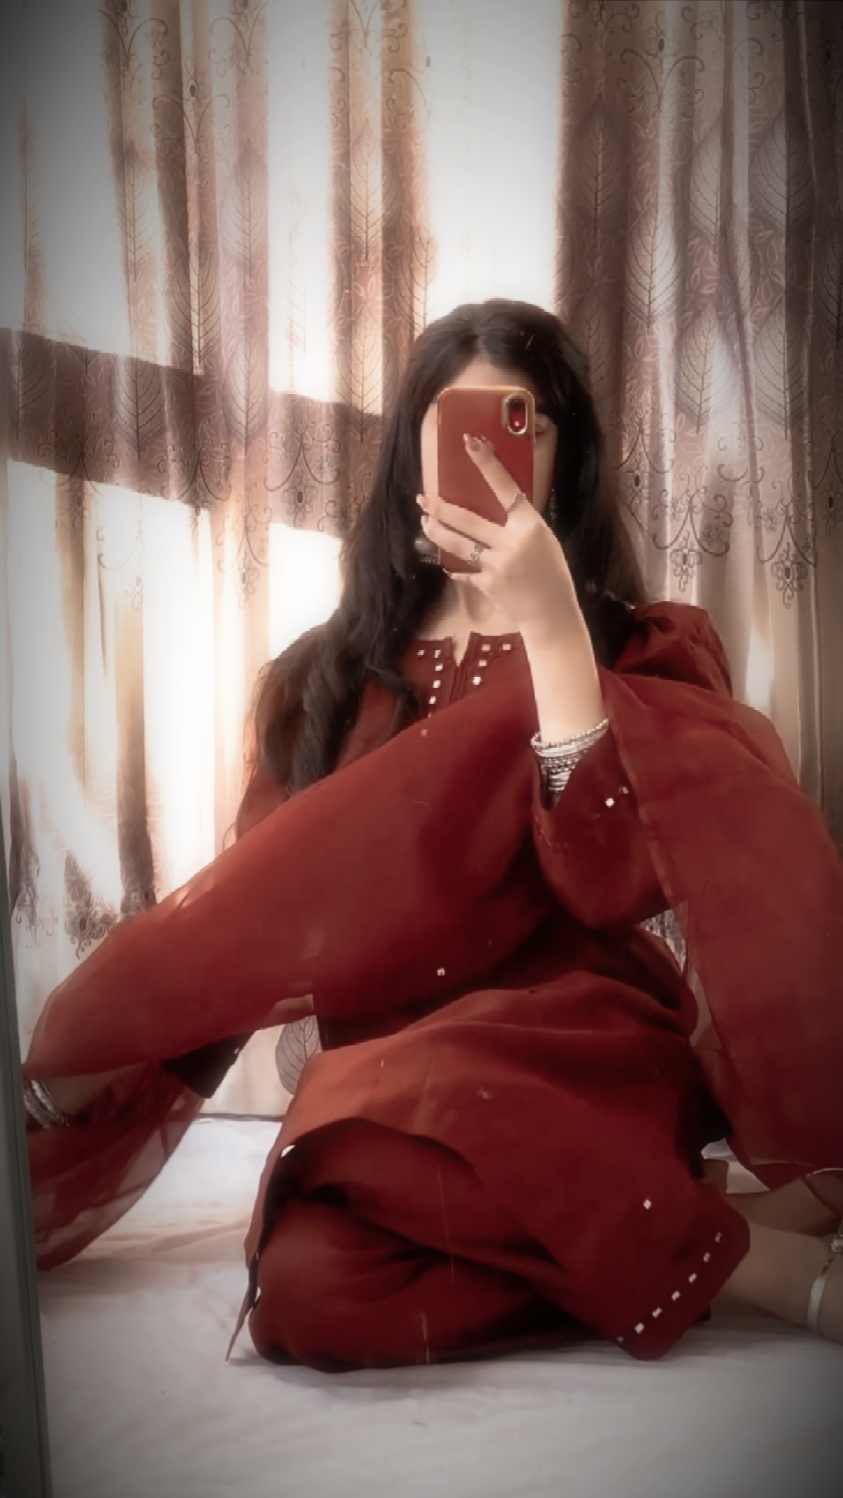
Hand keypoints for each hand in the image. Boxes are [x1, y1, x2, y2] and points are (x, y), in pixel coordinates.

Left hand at [417, 434, 582, 646]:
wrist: (553, 614)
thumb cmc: (553, 574)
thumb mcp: (544, 540)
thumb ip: (519, 525)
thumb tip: (496, 506)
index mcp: (530, 525)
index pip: (504, 486)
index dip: (487, 463)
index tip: (470, 443)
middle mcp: (512, 542)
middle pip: (467, 519)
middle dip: (440, 508)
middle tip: (422, 498)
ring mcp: (497, 565)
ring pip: (457, 544)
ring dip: (437, 532)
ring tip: (425, 522)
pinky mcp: (487, 585)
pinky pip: (464, 571)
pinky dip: (456, 568)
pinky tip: (447, 564)